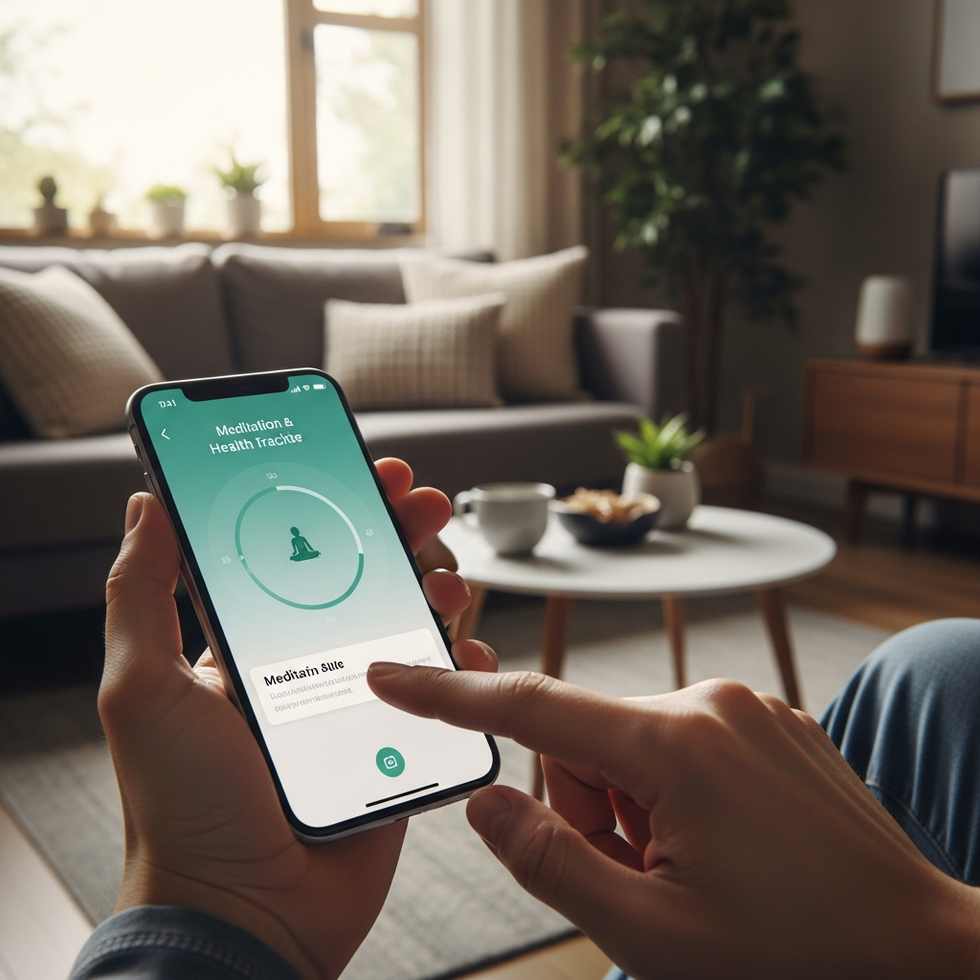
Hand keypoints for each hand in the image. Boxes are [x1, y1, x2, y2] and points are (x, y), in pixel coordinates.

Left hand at [100, 458, 496, 979]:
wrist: (245, 912)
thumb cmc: (184, 807)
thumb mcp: (141, 689)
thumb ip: (141, 595)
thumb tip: (146, 507)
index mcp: (249, 643)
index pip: (297, 552)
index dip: (333, 505)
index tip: (364, 470)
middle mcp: (306, 663)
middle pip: (365, 575)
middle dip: (399, 527)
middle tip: (424, 500)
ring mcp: (357, 701)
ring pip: (410, 621)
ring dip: (436, 583)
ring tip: (446, 576)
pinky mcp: (396, 740)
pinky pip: (441, 688)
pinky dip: (462, 661)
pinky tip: (467, 647)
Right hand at [367, 665, 979, 978]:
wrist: (924, 949)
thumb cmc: (795, 955)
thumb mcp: (653, 937)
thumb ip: (551, 864)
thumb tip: (485, 806)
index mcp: (673, 746)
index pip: (531, 708)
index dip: (449, 695)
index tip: (391, 675)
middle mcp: (707, 702)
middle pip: (586, 743)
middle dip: (592, 811)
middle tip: (646, 877)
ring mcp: (744, 706)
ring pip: (632, 745)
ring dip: (636, 808)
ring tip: (693, 867)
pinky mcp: (766, 719)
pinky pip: (682, 742)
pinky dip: (676, 793)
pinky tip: (725, 844)